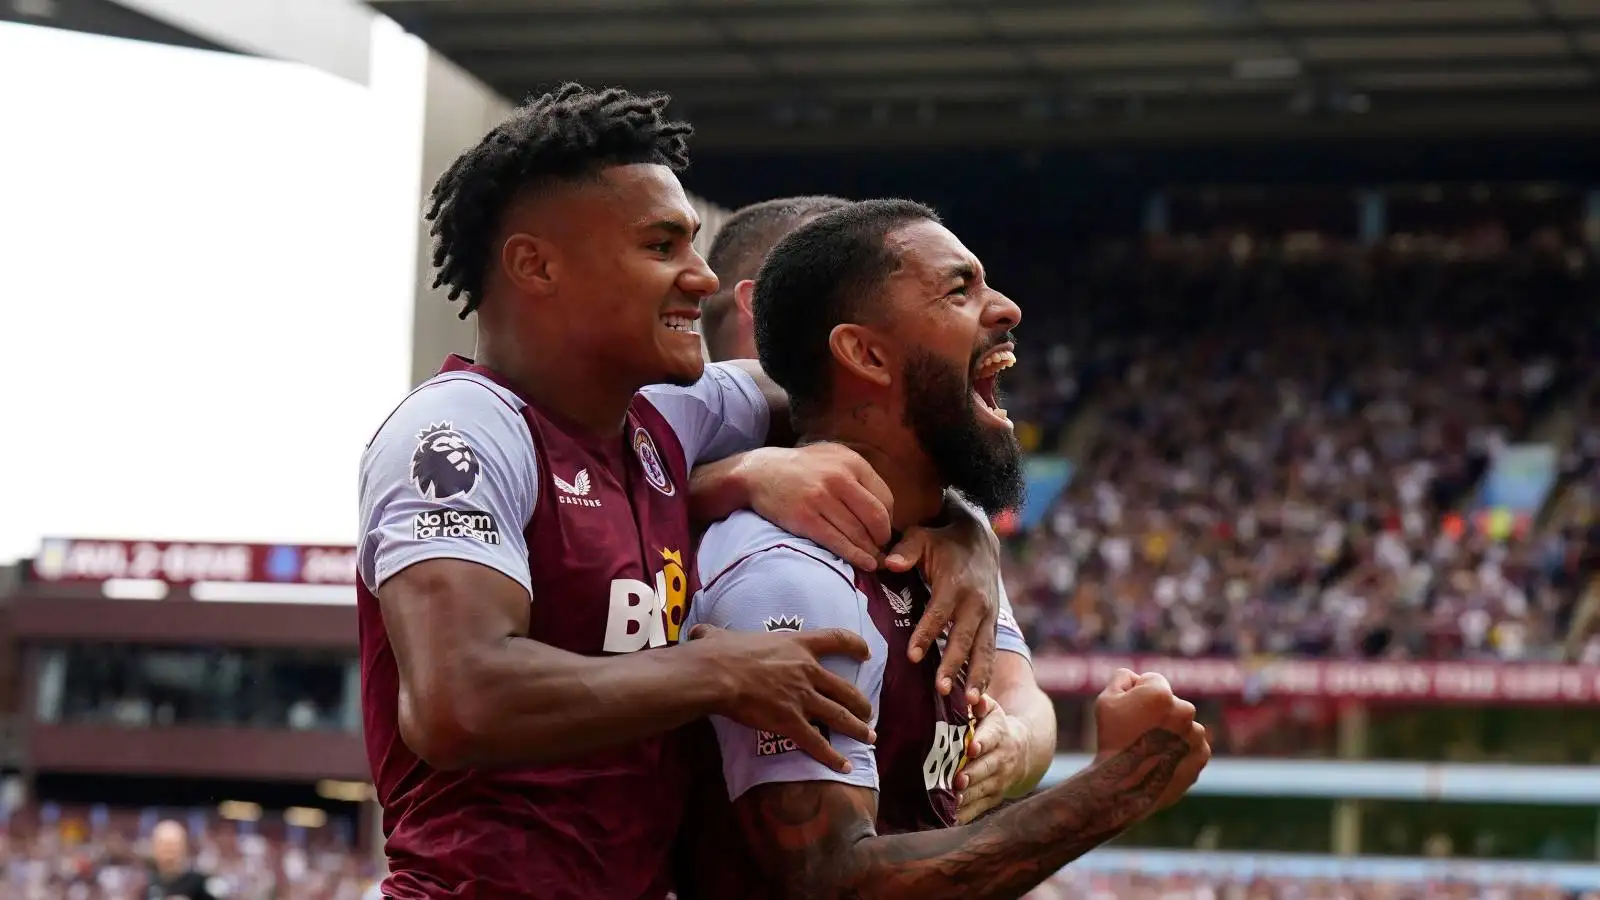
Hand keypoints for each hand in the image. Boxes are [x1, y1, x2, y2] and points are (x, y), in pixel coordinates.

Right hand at [687, 623, 877, 773]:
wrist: (716, 674)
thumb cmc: (717, 652)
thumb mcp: (720, 636)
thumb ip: (716, 635)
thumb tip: (700, 633)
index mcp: (795, 645)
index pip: (835, 639)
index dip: (855, 646)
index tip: (866, 654)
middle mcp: (806, 671)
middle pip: (844, 688)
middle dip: (860, 703)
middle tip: (868, 713)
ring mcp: (801, 697)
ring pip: (839, 716)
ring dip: (856, 729)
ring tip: (869, 738)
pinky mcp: (791, 721)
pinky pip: (817, 742)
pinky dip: (831, 756)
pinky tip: (843, 766)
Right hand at [739, 444, 892, 571]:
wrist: (760, 472)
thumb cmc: (800, 468)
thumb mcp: (833, 458)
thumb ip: (858, 476)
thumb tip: (884, 508)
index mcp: (851, 462)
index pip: (885, 498)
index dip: (889, 521)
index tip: (883, 532)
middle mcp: (839, 478)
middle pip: (876, 518)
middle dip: (882, 539)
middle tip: (880, 549)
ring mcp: (821, 498)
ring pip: (858, 533)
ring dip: (870, 552)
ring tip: (873, 561)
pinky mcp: (805, 518)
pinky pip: (837, 542)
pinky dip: (854, 556)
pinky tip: (863, 563)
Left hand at [884, 503, 1000, 703]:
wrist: (981, 539)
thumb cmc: (942, 541)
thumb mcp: (922, 537)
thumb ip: (906, 550)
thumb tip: (890, 563)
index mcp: (956, 584)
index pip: (939, 614)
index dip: (926, 635)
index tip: (913, 657)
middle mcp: (976, 603)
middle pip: (964, 638)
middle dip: (954, 665)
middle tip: (943, 689)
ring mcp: (988, 615)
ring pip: (984, 651)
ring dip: (978, 677)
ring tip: (972, 704)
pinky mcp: (993, 624)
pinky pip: (990, 652)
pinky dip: (986, 675)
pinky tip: (979, 699)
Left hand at [954, 694, 1030, 823]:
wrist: (1023, 752)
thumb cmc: (996, 727)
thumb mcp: (992, 710)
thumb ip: (980, 702)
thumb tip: (973, 698)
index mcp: (999, 735)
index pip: (991, 738)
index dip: (981, 742)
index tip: (971, 748)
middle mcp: (1002, 760)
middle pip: (986, 768)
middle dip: (972, 774)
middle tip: (958, 779)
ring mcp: (999, 781)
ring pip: (983, 790)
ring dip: (968, 796)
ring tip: (952, 799)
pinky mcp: (994, 798)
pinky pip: (979, 808)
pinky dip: (966, 814)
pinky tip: (950, 818)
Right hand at [1092, 669, 1209, 811]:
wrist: (1122, 785)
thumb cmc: (1111, 741)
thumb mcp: (1106, 700)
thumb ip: (1123, 678)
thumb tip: (1137, 677)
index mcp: (1161, 694)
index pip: (1153, 681)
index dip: (1138, 695)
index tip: (1130, 714)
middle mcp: (1184, 711)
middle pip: (1171, 703)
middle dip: (1158, 714)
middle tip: (1139, 734)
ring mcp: (1195, 735)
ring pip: (1183, 725)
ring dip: (1171, 732)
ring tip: (1150, 750)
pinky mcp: (1201, 755)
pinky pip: (1192, 745)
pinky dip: (1181, 750)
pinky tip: (1162, 760)